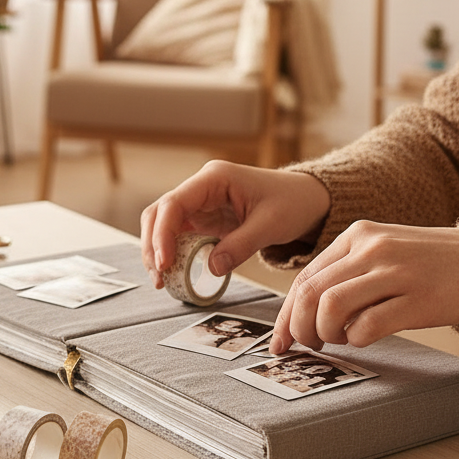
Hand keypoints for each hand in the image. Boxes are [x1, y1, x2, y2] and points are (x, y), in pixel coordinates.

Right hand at [140, 161, 330, 285]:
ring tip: (163, 280)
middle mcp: (200, 188)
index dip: (162, 234)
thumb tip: (211, 268)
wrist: (306, 200)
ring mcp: (199, 204)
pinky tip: (174, 273)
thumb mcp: (271, 225)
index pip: (173, 203)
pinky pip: (177, 237)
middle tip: (159, 277)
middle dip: (153, 246)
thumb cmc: (292, 203)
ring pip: (162, 226)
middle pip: (159, 214)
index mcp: (214, 178)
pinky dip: (171, 255)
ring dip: (157, 252)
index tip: (164, 262)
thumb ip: (240, 246)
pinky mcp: (202, 220)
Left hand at [269, 221, 458, 353]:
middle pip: (311, 294)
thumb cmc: (422, 265)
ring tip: (338, 340)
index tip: (280, 341)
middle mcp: (372, 248)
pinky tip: (363, 339)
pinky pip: (367, 325)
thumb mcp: (378, 253)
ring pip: (331, 307)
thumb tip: (298, 315)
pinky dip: (356, 339)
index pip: (304, 279)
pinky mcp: (416, 299)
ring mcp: (394, 272)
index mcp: (356, 235)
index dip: (285, 315)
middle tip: (310, 345)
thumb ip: (341, 274)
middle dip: (300, 328)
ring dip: (326, 333)